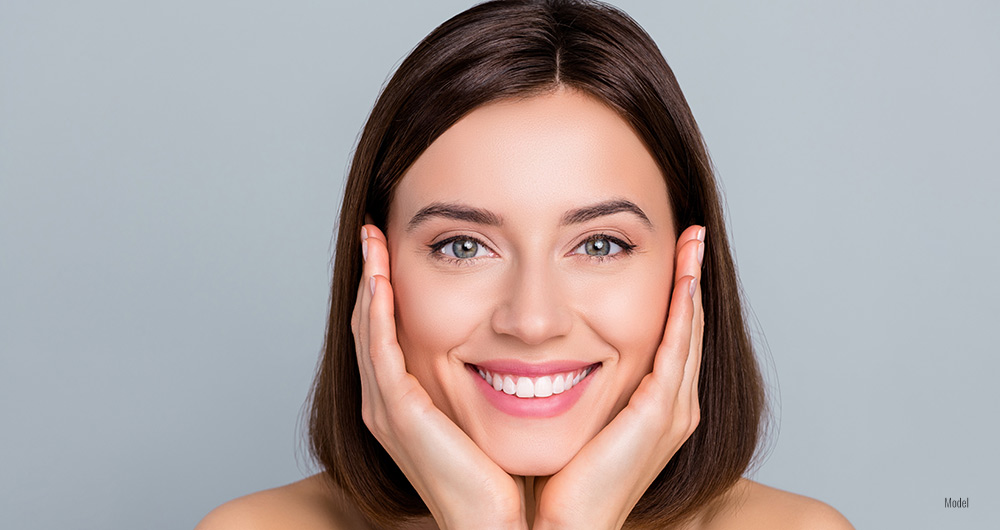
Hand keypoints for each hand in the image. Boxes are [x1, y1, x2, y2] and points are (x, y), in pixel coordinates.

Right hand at [352, 225, 527, 529]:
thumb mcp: (483, 414)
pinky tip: (382, 278)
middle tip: (374, 232)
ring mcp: (387, 409)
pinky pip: (380, 351)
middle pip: (367, 325)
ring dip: (368, 281)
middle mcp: (386, 404)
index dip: (385, 290)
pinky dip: (378, 312)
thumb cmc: (498, 475)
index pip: (385, 333)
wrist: (497, 524)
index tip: (392, 249)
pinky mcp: (399, 414)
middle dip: (369, 275)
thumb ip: (477, 381)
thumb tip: (506, 346)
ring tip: (373, 239)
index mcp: (403, 404)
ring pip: (367, 331)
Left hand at [531, 225, 705, 529]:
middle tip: (691, 235)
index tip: (672, 254)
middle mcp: (676, 407)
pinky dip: (682, 307)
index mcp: (658, 409)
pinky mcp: (660, 413)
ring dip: (691, 281)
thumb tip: (554, 356)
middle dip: (691, 278)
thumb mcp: (580, 419)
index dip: (676, 295)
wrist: (568, 525)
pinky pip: (677, 346)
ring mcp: (674, 410)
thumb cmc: (563, 480)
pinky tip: (683, 274)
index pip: (673, 338)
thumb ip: (582, 386)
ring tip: (692, 241)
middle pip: (689, 327)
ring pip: (689, 329)